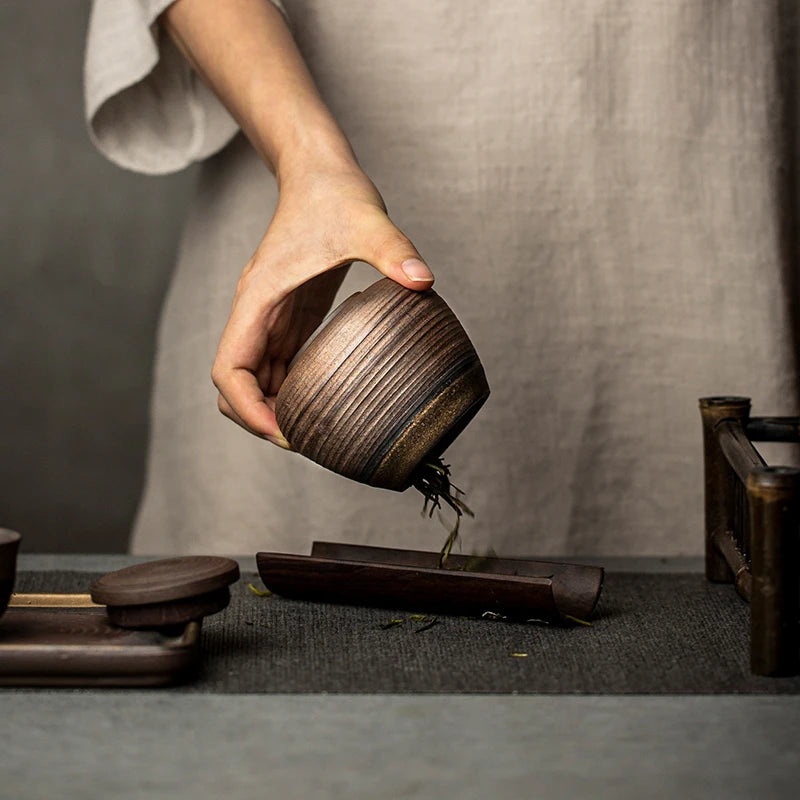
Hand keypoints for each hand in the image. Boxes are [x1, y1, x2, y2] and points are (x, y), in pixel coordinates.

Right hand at [211, 161, 434, 444]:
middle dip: (259, 420)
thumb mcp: (366, 220)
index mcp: (258, 299)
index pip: (229, 370)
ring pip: (255, 380)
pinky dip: (290, 392)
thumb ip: (392, 249)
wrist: (320, 173)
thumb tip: (423, 281)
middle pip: (235, 385)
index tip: (282, 433)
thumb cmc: (333, 193)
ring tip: (315, 435)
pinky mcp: (290, 317)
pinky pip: (280, 367)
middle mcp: (256, 314)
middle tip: (303, 443)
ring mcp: (271, 318)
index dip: (247, 409)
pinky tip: (320, 406)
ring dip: (275, 410)